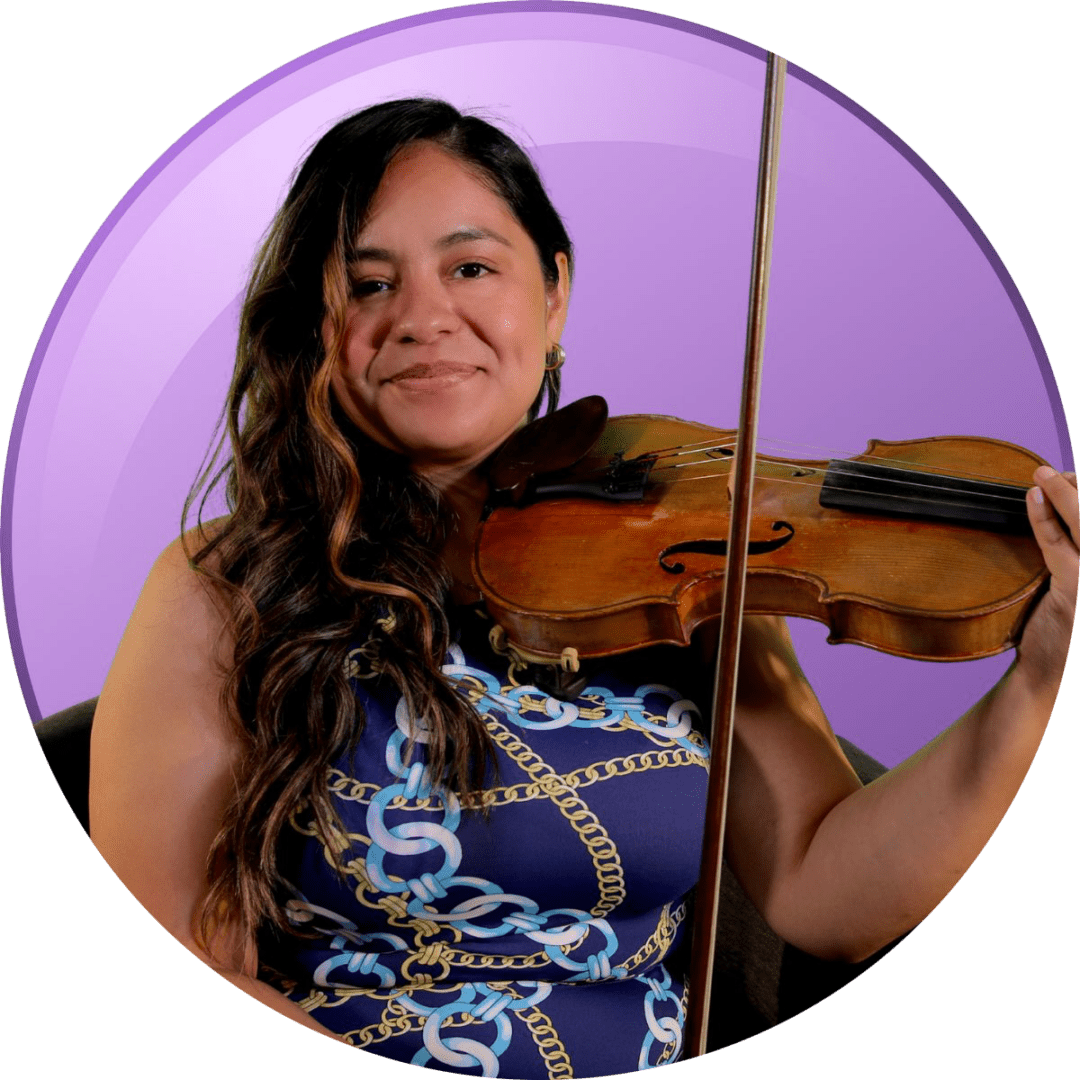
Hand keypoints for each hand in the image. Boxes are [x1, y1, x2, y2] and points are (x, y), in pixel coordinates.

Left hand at [1018, 466, 1078, 693]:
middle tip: (1057, 473)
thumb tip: (1065, 510)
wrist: (1053, 679)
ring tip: (1043, 475)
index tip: (1076, 477)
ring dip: (1065, 493)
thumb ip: (1078, 554)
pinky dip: (1044, 518)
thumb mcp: (1077, 588)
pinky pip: (1059, 545)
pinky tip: (1034, 497)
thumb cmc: (1066, 634)